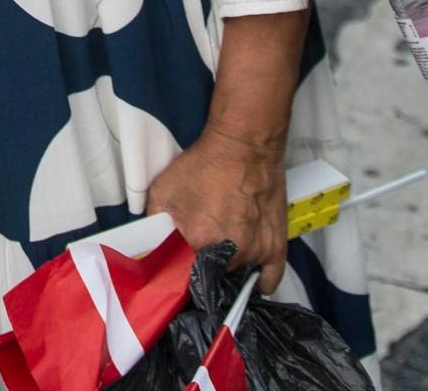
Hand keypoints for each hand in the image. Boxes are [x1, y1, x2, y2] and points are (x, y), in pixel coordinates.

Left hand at [146, 125, 288, 293]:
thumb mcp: (163, 191)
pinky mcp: (276, 248)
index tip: (178, 271)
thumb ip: (154, 227)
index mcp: (200, 244)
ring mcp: (257, 254)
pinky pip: (269, 280)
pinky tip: (248, 271)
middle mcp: (231, 255)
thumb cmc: (204, 165)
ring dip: (228, 270)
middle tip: (200, 253)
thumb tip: (150, 252)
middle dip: (203, 271)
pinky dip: (257, 279)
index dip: (180, 278)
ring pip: (237, 277)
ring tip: (222, 250)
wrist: (244, 145)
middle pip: (212, 280)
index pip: (185, 282)